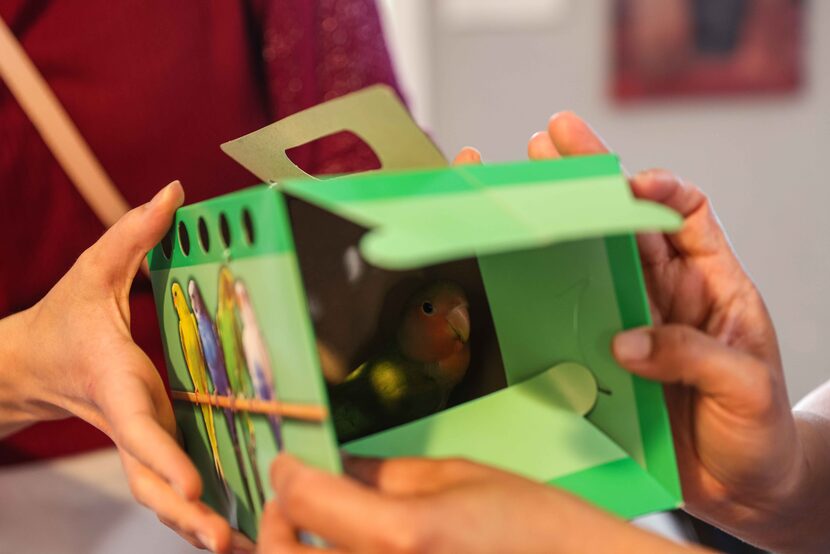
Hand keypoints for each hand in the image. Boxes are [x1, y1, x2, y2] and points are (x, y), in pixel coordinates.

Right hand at [0, 181, 251, 552]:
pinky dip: (195, 510)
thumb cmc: (61, 323)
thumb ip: (135, 234)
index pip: (137, 426)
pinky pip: (169, 483)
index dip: (164, 457)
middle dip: (184, 514)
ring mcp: (139, 439)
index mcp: (115, 383)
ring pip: (159, 493)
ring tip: (240, 548)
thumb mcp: (92, 272)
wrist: (27, 366)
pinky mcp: (151, 443)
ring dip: (192, 524)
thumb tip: (174, 190)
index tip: (194, 488)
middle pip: (150, 480)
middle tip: (225, 541)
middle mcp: (129, 420)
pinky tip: (236, 530)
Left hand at [258, 455, 701, 552]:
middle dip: (274, 522)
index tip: (290, 459)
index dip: (288, 471)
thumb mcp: (456, 477)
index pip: (304, 497)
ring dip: (294, 549)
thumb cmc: (534, 526)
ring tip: (308, 526)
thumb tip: (336, 465)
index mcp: (400, 534)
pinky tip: (347, 545)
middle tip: (287, 499)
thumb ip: (383, 473)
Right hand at [528, 114, 804, 549]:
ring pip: (584, 263)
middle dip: (585, 176)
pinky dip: (535, 294)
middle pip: (619, 222)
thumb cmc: (760, 429)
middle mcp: (661, 294)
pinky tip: (506, 263)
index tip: (629, 181)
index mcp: (709, 283)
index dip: (658, 188)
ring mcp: (627, 323)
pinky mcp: (600, 360)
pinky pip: (566, 322)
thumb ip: (693, 357)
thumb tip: (624, 342)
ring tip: (515, 179)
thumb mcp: (747, 386)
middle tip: (548, 138)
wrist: (742, 490)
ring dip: (551, 223)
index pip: (685, 213)